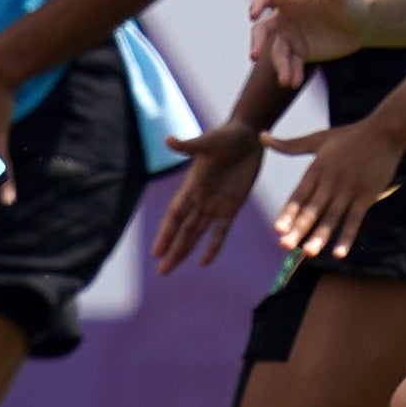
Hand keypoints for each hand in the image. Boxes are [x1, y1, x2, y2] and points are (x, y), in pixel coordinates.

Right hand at [149, 127, 271, 271]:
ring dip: (185, 250)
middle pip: (183, 230)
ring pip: (197, 233)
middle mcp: (200, 198)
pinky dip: (213, 245)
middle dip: (173, 250)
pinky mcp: (233, 206)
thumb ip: (190, 145)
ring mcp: (216, 204)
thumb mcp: (209, 141)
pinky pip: (221, 230)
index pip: (175, 214)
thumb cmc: (227, 134)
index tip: (156, 251)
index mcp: (192, 185)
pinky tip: (204, 262)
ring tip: (172, 267)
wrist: (249, 134)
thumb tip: (169, 140)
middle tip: (162, 271)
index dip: (166, 233)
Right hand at [250, 0, 368, 75]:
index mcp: (290, 0)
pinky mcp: (300, 53)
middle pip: (262, 30)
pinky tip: (295, 82)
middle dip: (256, 42)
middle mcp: (285, 19)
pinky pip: (292, 65)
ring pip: (277, 53)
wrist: (361, 25)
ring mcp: (291, 37)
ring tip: (286, 81)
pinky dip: (292, 73)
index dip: (256, 5)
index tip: (253, 15)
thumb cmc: (348, 1)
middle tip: (254, 56)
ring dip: (280, 66)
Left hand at [267, 117, 405, 261]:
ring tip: (308, 253)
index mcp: (316, 169)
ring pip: (331, 218)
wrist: (383, 131)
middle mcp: (330, 182)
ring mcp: (348, 190)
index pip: (298, 196)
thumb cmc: (349, 135)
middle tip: (285, 246)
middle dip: (298, 229)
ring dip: (320, 237)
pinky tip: (339, 253)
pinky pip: (354, 220)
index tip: (277, 229)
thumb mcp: (317, 138)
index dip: (288, 213)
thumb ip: (289, 144)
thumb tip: (260, 136)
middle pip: (311, 210)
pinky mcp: (366, 196)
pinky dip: (347, 237)